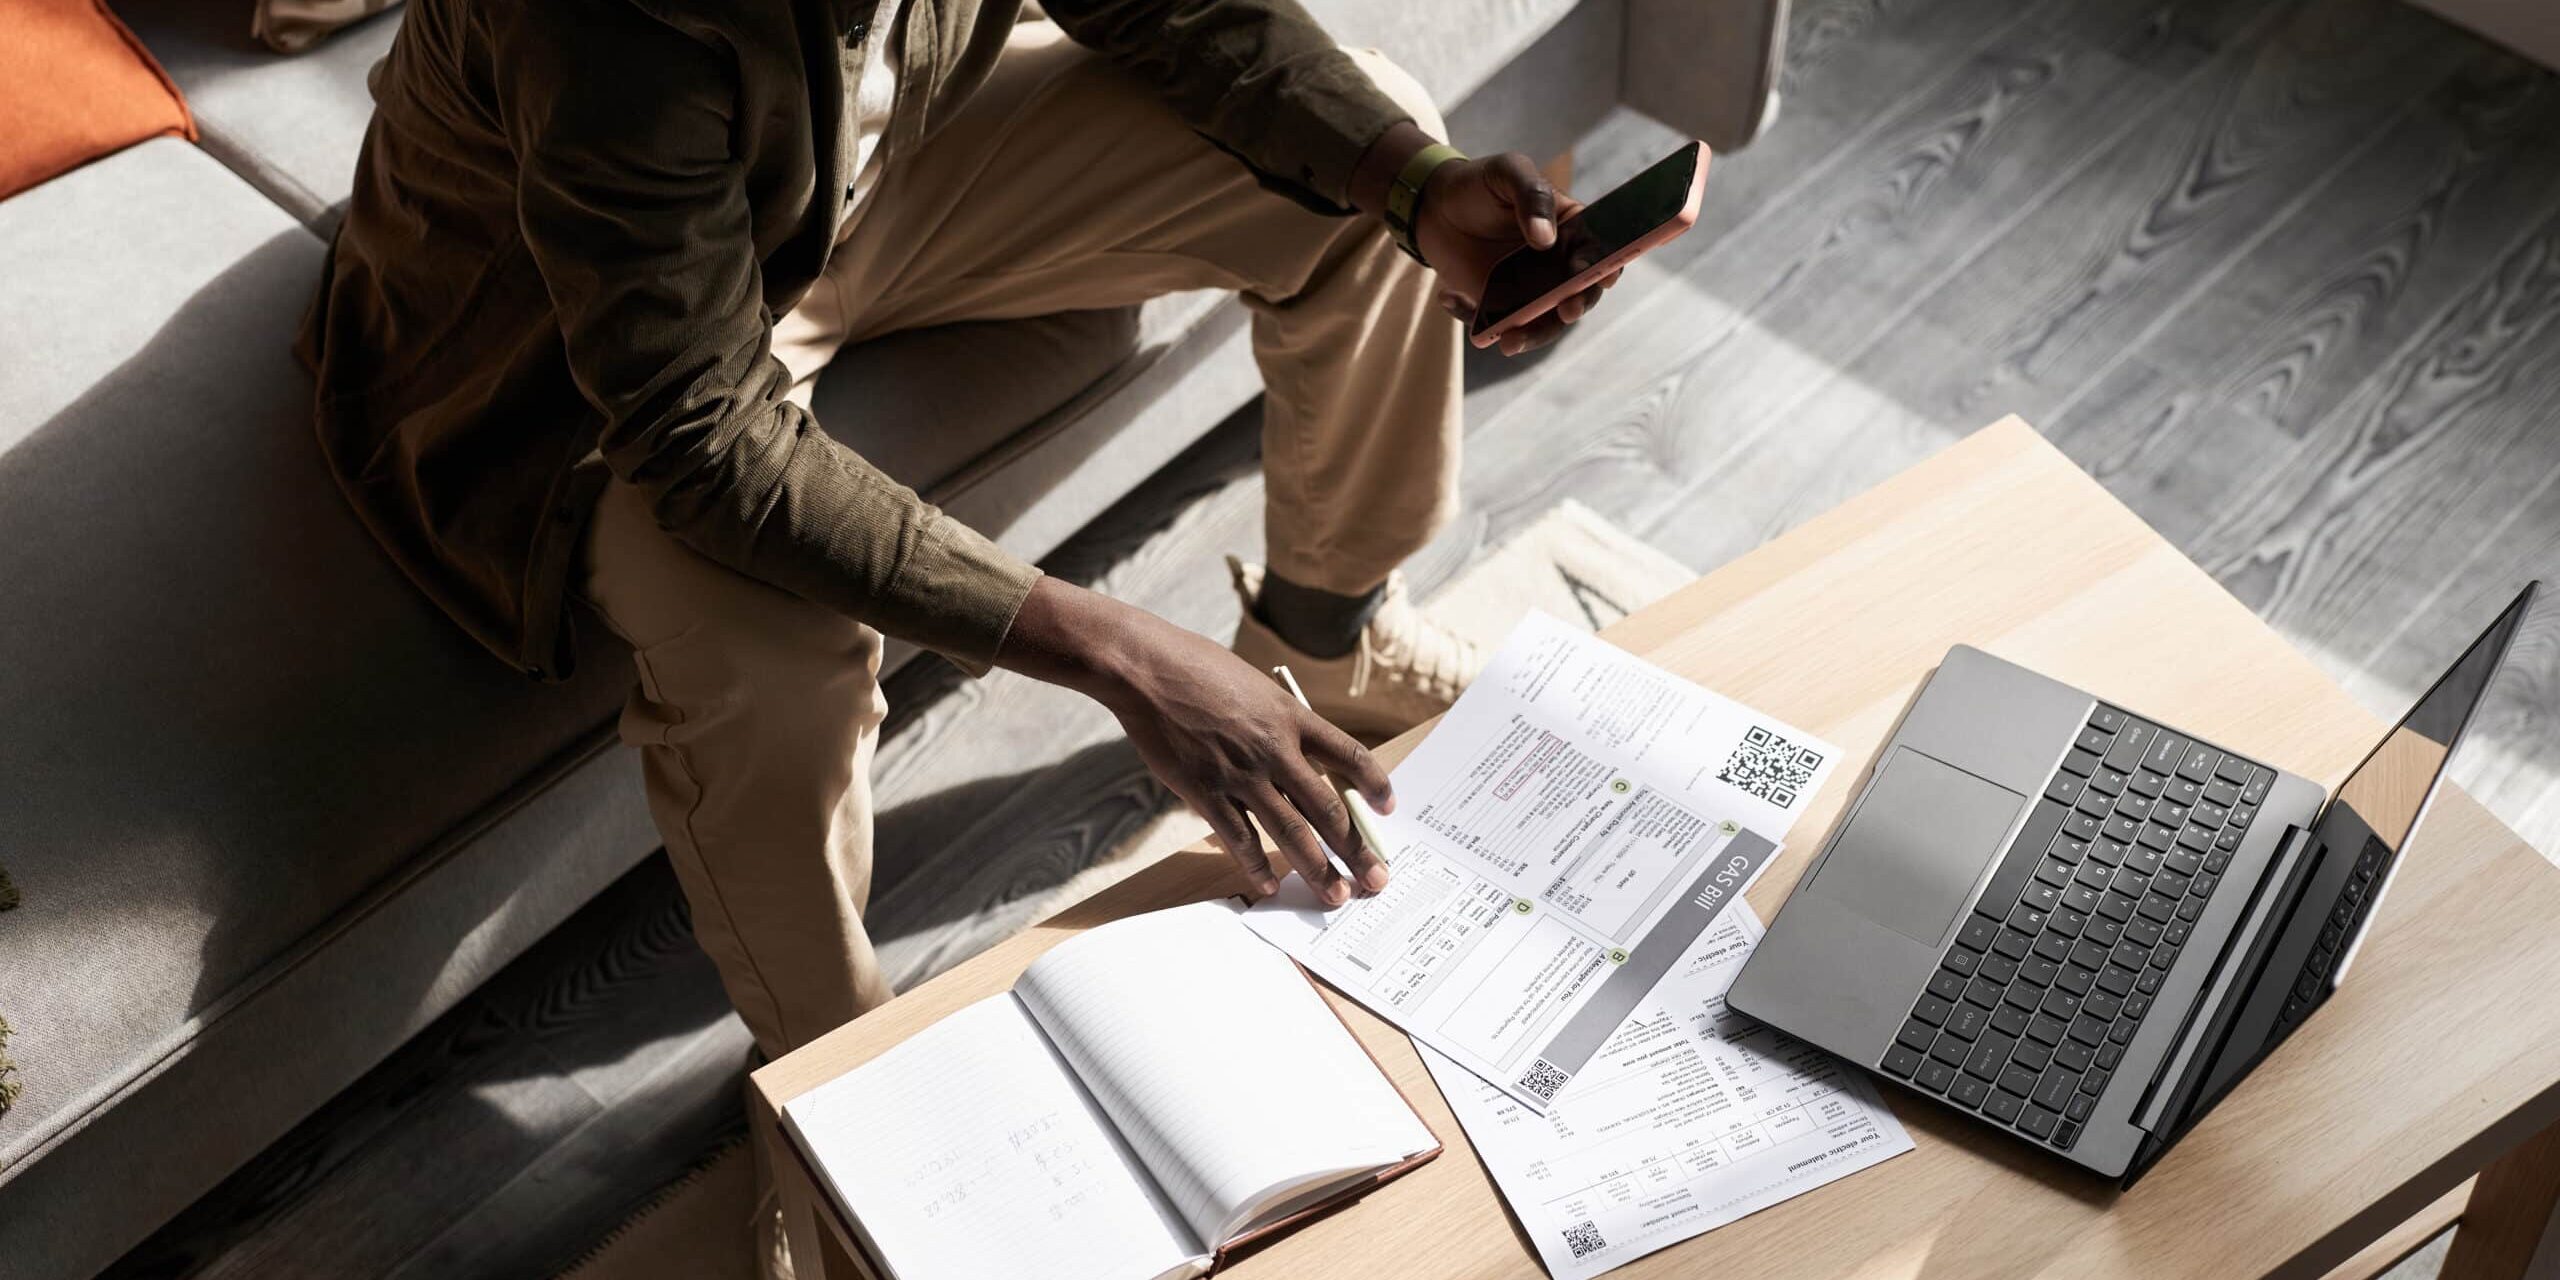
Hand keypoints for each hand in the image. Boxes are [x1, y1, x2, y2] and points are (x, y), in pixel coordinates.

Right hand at [996, 577, 1394, 905]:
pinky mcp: (1205, 792)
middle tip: (1376, 880)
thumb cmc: (1196, 669)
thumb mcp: (1254, 687)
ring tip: (1336, 895)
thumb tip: (1298, 766)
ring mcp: (1241, 774)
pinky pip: (1239, 838)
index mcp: (1292, 716)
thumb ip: (1278, 724)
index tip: (1388, 808)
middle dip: (1357, 849)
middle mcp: (1275, 748)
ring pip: (1291, 832)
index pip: (1349, 754)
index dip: (1375, 784)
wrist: (1145, 668)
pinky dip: (1256, 866)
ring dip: (1318, 869)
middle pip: (1328, 808)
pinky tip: (1268, 885)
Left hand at [1417, 154, 1618, 354]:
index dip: (1605, 266)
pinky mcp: (1500, 306)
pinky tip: (1449, 298)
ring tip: (1507, 340)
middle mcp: (1558, 265)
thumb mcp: (1507, 172)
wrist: (1434, 207)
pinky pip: (1498, 326)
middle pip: (1578, 295)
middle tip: (1565, 311)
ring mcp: (1530, 290)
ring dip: (1531, 335)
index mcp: (1571, 229)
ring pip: (1542, 322)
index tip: (1600, 277)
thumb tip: (1545, 238)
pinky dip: (1478, 323)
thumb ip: (1532, 196)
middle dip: (1574, 307)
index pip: (1598, 252)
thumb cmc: (1479, 183)